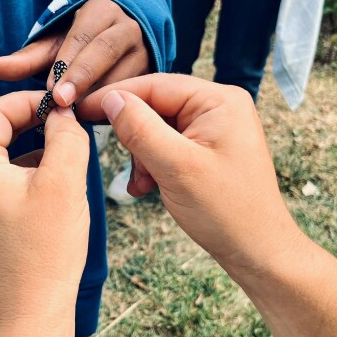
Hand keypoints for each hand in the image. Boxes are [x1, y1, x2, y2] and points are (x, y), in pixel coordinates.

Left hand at [0, 0, 149, 106]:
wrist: (126, 32)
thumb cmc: (82, 40)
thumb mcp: (56, 43)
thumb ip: (27, 58)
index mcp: (102, 12)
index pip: (84, 36)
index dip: (68, 64)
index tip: (53, 91)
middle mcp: (127, 28)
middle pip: (106, 52)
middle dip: (84, 79)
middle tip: (63, 104)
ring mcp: (145, 51)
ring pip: (124, 74)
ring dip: (100, 97)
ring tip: (77, 120)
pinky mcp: (153, 74)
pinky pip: (135, 94)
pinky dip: (116, 110)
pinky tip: (96, 124)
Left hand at [0, 92, 90, 321]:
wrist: (33, 304)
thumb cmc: (47, 247)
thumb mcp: (65, 182)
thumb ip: (66, 136)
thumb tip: (63, 112)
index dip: (30, 100)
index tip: (61, 104)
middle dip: (21, 113)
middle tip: (56, 115)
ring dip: (21, 135)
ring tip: (57, 137)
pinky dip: (20, 158)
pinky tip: (50, 166)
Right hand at [78, 74, 301, 274]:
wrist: (257, 251)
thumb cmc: (226, 211)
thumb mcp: (176, 167)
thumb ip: (140, 128)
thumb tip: (110, 99)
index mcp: (219, 100)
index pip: (155, 85)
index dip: (114, 96)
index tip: (79, 109)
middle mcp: (219, 106)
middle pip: (155, 105)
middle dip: (134, 136)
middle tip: (122, 162)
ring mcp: (214, 127)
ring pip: (157, 127)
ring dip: (142, 155)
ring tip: (143, 183)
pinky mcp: (208, 148)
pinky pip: (168, 144)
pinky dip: (153, 164)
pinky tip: (148, 187)